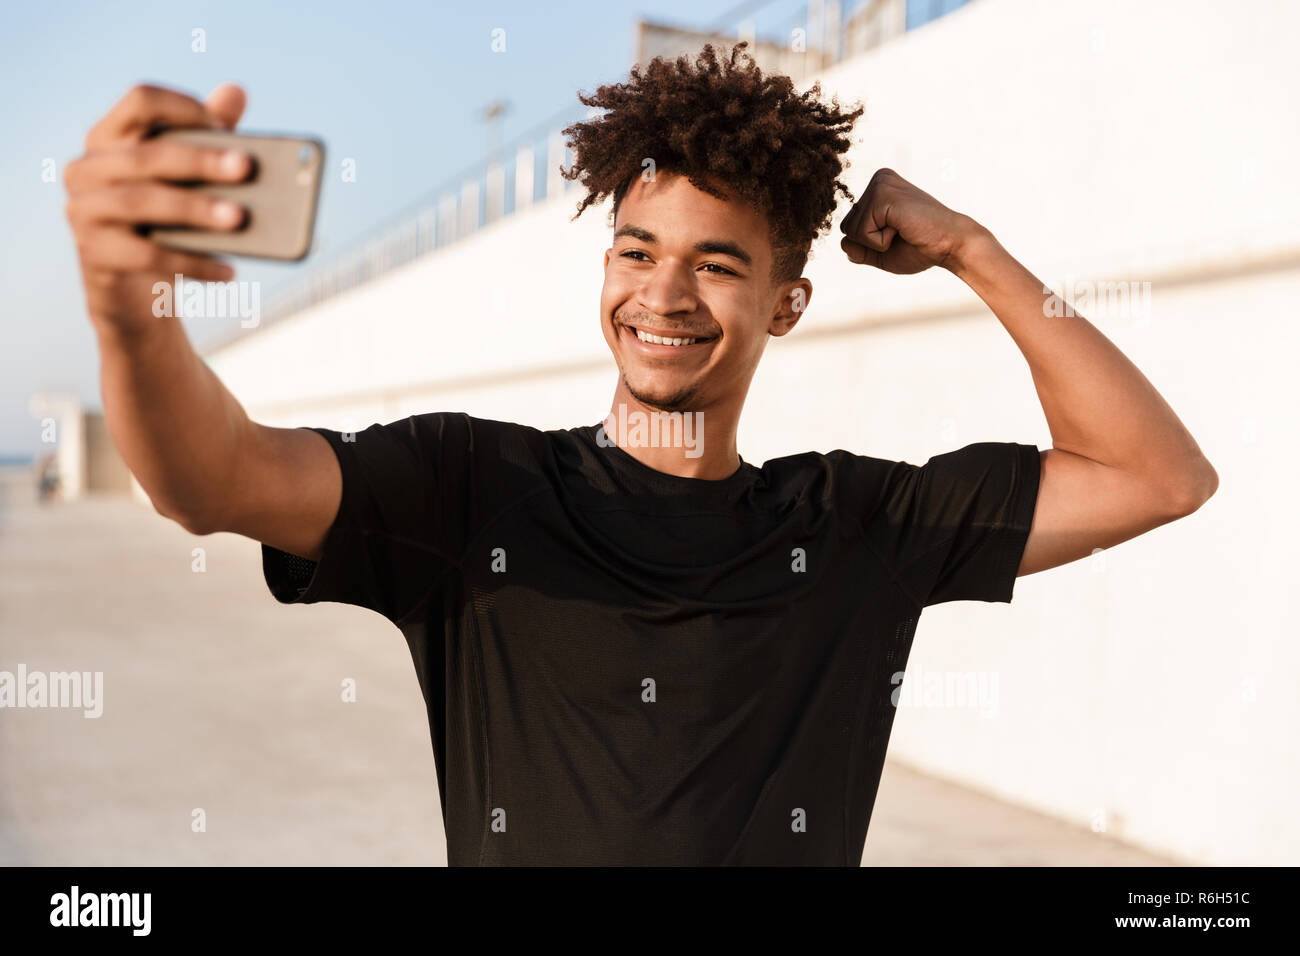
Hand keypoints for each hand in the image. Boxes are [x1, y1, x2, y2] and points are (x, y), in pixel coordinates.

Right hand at [64, 83, 251, 336]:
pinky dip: (192, 263)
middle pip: (147, 155)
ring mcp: (84, 210)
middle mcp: (87, 167)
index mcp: (110, 136)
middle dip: (200, 161)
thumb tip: (236, 90)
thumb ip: (207, 136)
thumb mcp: (186, 178)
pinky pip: (146, 255)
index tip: (223, 125)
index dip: (182, 107)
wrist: (136, 288)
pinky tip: (228, 270)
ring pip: (142, 202)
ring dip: (196, 210)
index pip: (140, 100)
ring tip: (240, 219)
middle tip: (246, 169)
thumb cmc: (166, 220)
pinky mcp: (94, 252)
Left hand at [838, 168, 983, 274]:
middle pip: (846, 227)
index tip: (899, 234)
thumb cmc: (921, 247)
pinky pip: (861, 232)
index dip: (870, 244)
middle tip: (902, 233)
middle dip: (870, 243)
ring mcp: (880, 184)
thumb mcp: (881, 253)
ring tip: (903, 230)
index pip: (849, 227)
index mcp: (878, 189)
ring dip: (876, 242)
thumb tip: (842, 243)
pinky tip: (903, 229)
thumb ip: (859, 250)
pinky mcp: (882, 194)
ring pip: (851, 230)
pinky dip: (880, 242)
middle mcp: (878, 181)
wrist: (950, 245)